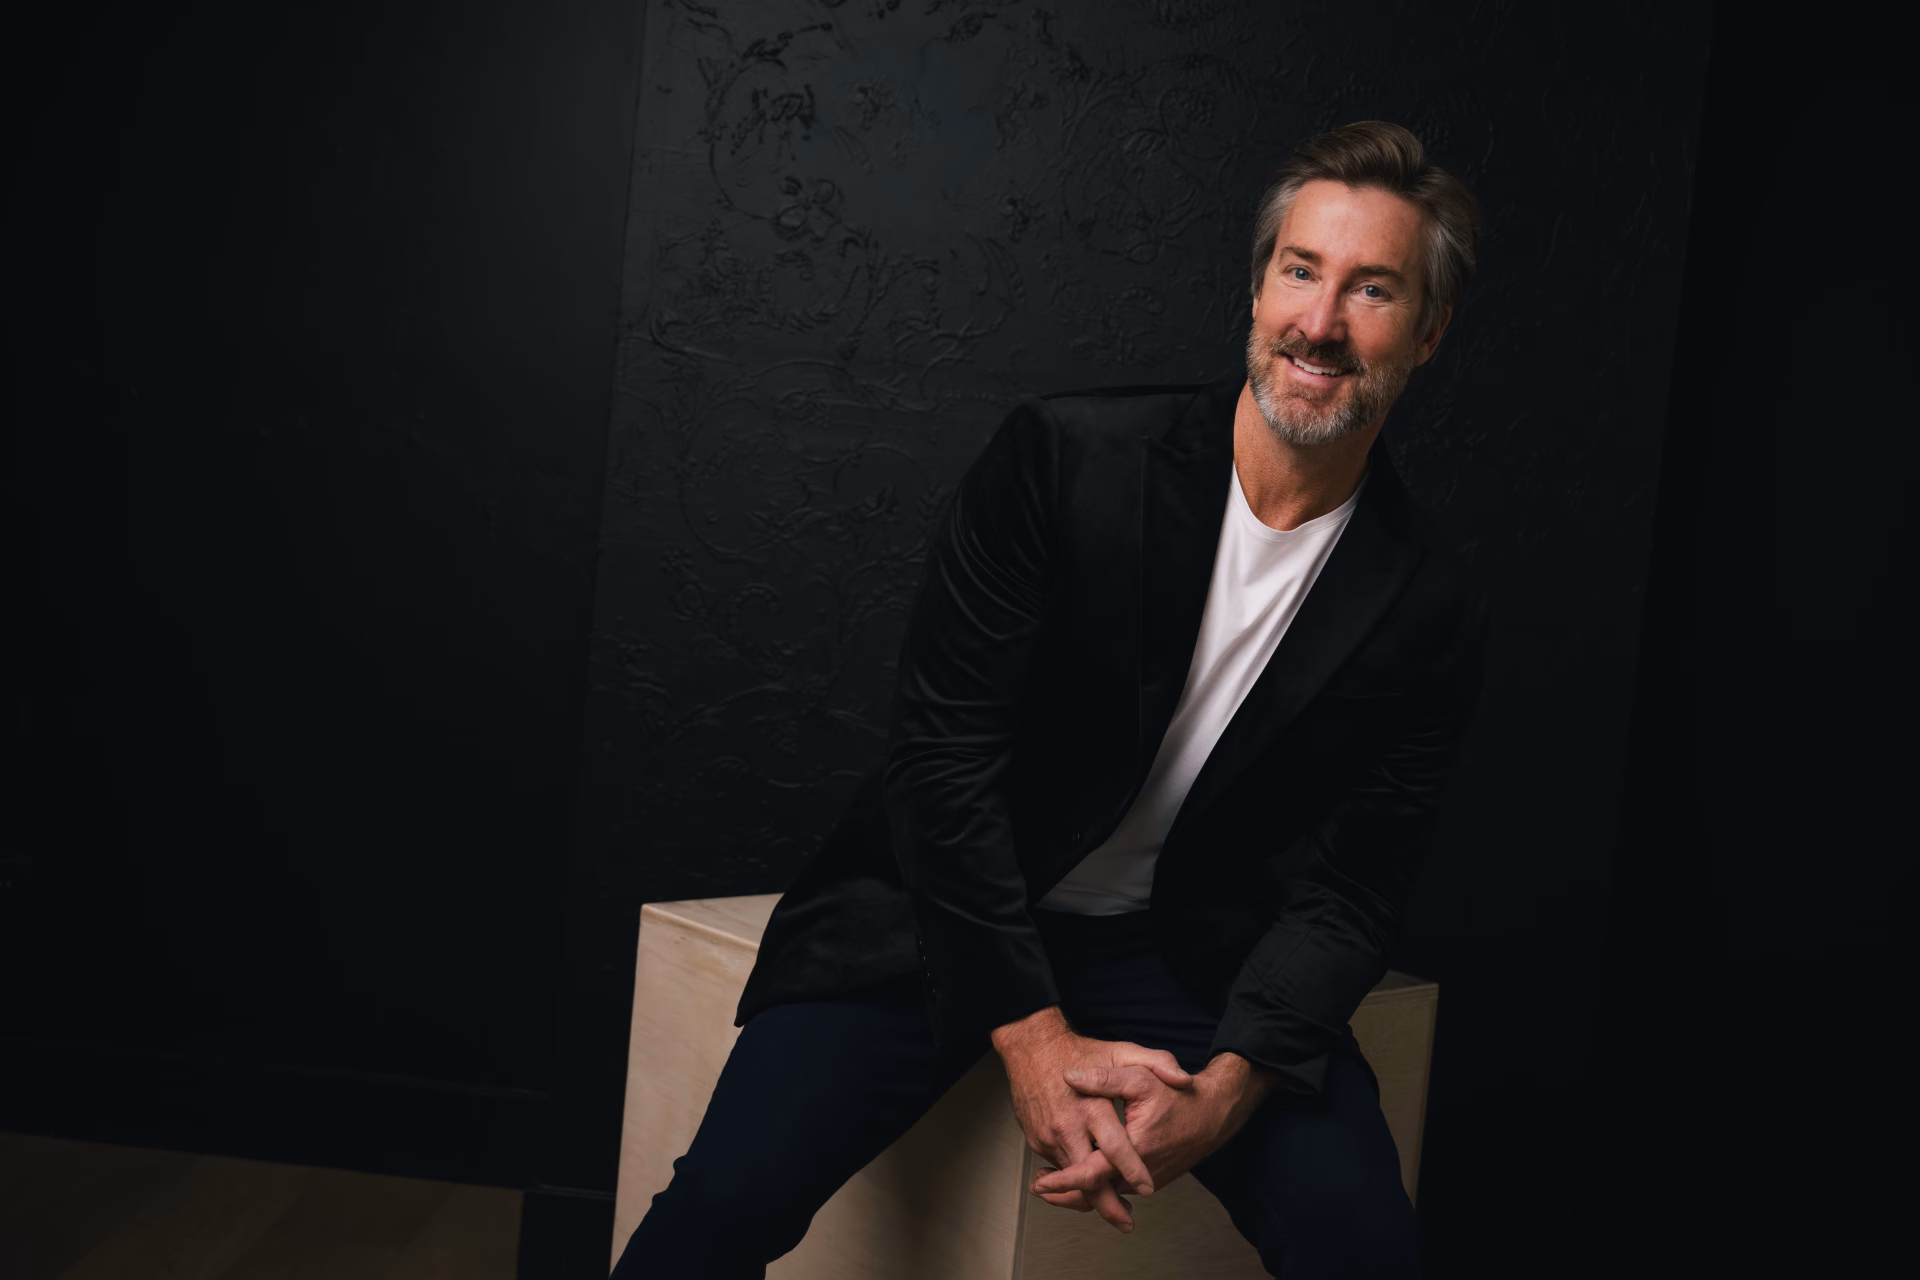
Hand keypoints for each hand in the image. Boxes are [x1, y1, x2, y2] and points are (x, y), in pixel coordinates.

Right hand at [990, 1006, 1192, 1231]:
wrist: (1032, 1048)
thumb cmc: (1079, 1050)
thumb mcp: (1122, 1051)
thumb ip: (1157, 1062)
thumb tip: (1184, 1080)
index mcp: (1091, 1106)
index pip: (1114, 1147)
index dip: (1132, 1170)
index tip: (1148, 1187)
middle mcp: (1067, 1126)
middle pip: (1088, 1176)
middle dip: (1108, 1204)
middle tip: (1127, 1222)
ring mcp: (1049, 1136)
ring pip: (1073, 1176)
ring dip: (1090, 1195)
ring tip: (1113, 1209)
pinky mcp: (1037, 1141)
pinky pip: (1060, 1166)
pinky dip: (1075, 1177)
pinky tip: (1089, 1182)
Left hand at [1030, 1052, 1279, 1206]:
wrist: (1212, 1114)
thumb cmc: (1177, 1094)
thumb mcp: (1140, 1076)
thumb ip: (1104, 1078)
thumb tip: (1070, 1075)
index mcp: (1135, 1149)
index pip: (1092, 1174)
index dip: (1063, 1181)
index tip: (1041, 1184)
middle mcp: (1140, 1173)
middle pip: (1095, 1195)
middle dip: (1064, 1194)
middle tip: (1039, 1188)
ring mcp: (1146, 1180)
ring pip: (1107, 1195)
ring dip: (1079, 1192)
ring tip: (1051, 1184)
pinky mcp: (1149, 1180)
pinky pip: (1118, 1189)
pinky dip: (1098, 1186)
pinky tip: (1081, 1175)